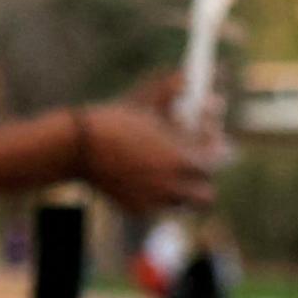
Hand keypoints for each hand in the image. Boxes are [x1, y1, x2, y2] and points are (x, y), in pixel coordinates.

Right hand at [73, 103, 219, 217]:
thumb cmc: (116, 119)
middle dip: (201, 181)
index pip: (219, 162)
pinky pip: (155, 206)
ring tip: (161, 170)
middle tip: (192, 166)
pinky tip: (136, 176)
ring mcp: (154, 202)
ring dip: (178, 190)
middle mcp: (173, 187)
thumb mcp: (150, 101)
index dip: (216, 151)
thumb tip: (198, 87)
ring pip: (180, 203)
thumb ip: (179, 95)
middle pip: (206, 195)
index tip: (209, 143)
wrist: (78, 145)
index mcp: (184, 160)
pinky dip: (152, 195)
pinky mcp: (136, 209)